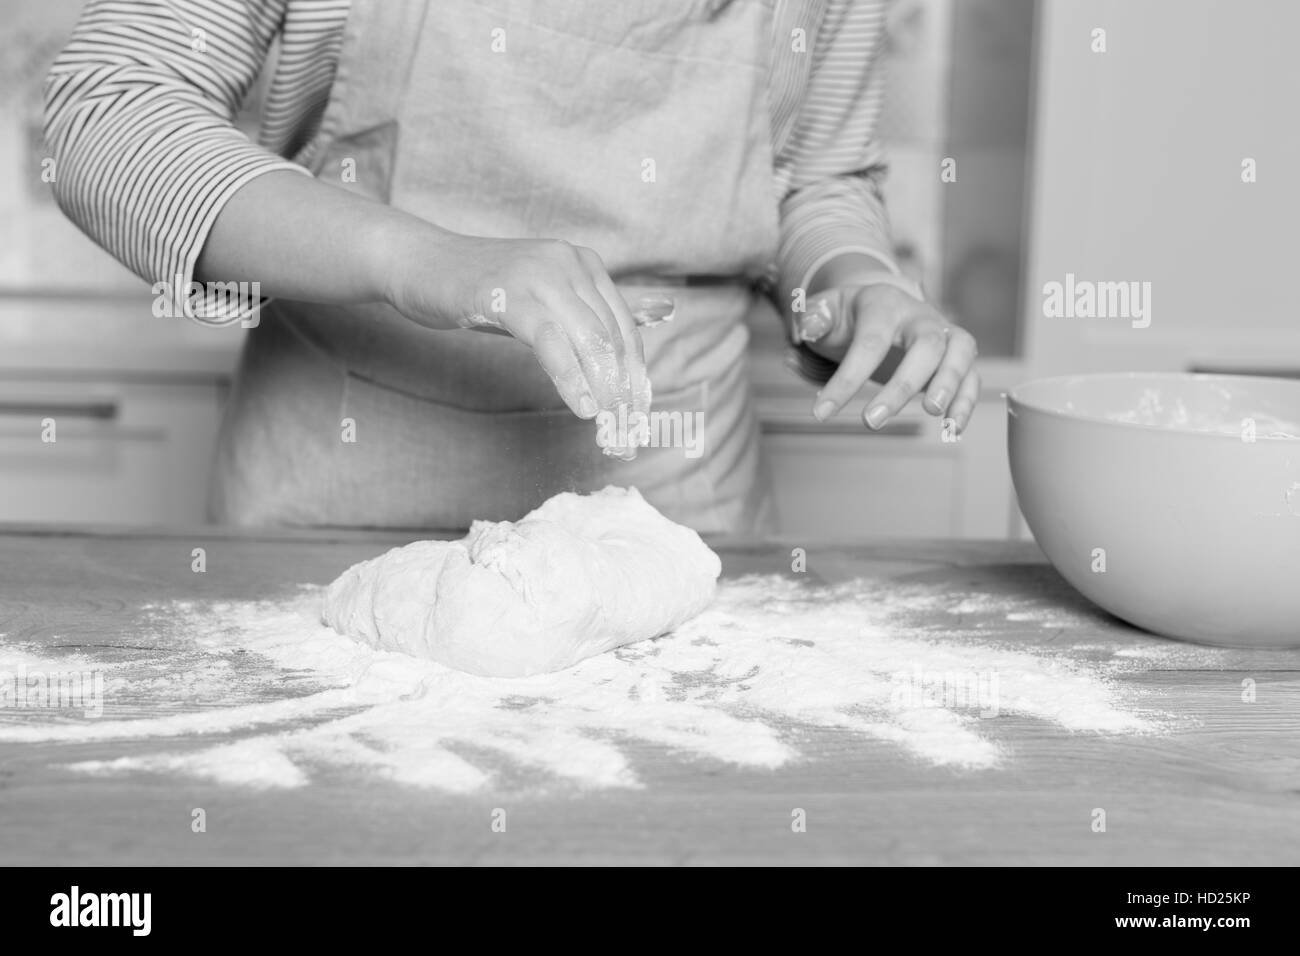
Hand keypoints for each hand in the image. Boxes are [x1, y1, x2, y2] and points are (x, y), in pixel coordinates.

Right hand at [383, 229, 649, 450]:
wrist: (420, 264)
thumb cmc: (483, 288)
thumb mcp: (546, 298)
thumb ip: (596, 310)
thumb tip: (664, 311)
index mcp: (585, 264)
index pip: (625, 328)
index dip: (636, 376)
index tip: (638, 416)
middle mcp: (570, 263)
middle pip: (612, 337)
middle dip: (623, 391)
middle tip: (626, 432)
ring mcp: (540, 274)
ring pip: (588, 340)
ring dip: (603, 390)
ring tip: (607, 426)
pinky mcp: (509, 293)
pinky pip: (551, 341)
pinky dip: (570, 378)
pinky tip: (581, 406)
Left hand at [798, 284, 979, 432]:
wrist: (880, 307)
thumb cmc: (849, 316)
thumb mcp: (825, 309)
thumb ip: (813, 316)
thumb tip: (808, 327)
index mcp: (884, 304)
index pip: (869, 342)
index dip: (847, 379)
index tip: (822, 414)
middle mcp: (920, 316)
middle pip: (926, 345)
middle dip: (903, 385)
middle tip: (872, 422)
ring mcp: (944, 334)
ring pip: (960, 352)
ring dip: (951, 385)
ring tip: (936, 417)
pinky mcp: (957, 357)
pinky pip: (972, 375)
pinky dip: (967, 401)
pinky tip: (953, 428)